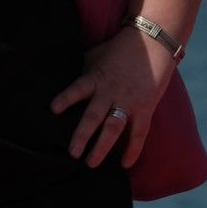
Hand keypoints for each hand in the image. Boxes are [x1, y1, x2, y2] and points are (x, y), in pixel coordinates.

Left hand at [50, 26, 179, 169]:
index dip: (66, 98)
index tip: (54, 109)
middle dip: (83, 135)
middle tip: (72, 153)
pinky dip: (133, 149)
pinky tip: (125, 164)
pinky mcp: (145, 108)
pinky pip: (139, 133)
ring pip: (114, 128)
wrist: (152, 43)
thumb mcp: (95, 56)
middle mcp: (111, 91)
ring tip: (91, 163)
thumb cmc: (118, 50)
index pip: (78, 88)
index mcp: (96, 77)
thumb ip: (82, 72)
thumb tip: (61, 81)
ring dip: (102, 147)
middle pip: (94, 115)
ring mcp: (129, 101)